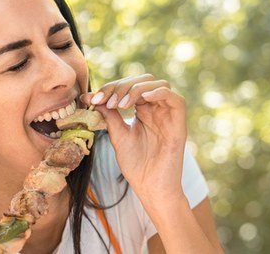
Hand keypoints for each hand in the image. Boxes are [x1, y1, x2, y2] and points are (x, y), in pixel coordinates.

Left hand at [81, 74, 186, 202]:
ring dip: (136, 89)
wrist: (150, 187)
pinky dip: (159, 93)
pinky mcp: (178, 125)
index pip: (129, 86)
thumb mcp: (117, 135)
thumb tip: (91, 97)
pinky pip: (176, 100)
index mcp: (143, 111)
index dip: (111, 88)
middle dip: (121, 86)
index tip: (92, 98)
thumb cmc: (136, 165)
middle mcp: (157, 110)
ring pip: (158, 86)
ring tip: (120, 103)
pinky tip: (142, 99)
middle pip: (143, 81)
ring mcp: (168, 116)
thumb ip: (108, 116)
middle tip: (105, 100)